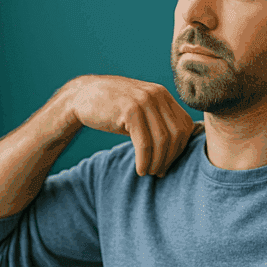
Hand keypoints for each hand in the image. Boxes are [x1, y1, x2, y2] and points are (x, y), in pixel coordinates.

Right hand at [67, 75, 198, 176]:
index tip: (168, 163)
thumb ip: (158, 122)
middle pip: (177, 134)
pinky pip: (144, 142)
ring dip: (157, 162)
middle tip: (159, 172)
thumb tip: (176, 150)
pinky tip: (140, 169)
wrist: (81, 97)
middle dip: (170, 158)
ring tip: (148, 172)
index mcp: (163, 95)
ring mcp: (144, 100)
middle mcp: (157, 94)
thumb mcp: (140, 111)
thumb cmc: (112, 109)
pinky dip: (144, 160)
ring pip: (162, 140)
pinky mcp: (130, 110)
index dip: (180, 149)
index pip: (185, 125)